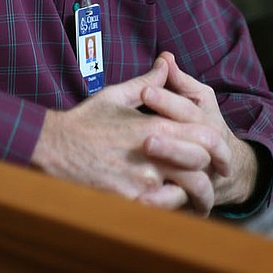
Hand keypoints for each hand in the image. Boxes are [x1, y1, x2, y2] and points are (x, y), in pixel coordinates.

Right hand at [30, 61, 214, 212]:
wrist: (53, 149)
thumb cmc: (85, 121)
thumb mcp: (115, 95)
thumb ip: (147, 82)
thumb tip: (166, 63)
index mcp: (154, 126)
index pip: (204, 136)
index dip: (218, 146)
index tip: (219, 153)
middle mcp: (153, 155)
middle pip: (201, 166)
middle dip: (210, 172)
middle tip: (214, 177)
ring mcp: (142, 181)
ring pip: (186, 192)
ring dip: (194, 195)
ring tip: (198, 198)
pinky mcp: (130, 201)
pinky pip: (163, 209)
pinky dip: (171, 208)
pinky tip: (173, 207)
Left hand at [139, 52, 258, 211]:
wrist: (231, 172)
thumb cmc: (205, 128)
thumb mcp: (198, 102)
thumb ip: (180, 82)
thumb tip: (165, 57)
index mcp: (208, 123)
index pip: (189, 110)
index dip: (168, 100)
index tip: (145, 91)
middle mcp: (211, 152)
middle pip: (195, 145)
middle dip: (170, 140)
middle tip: (145, 136)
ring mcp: (206, 178)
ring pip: (195, 177)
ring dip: (173, 169)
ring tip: (147, 164)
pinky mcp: (197, 202)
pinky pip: (187, 205)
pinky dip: (168, 204)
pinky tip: (144, 200)